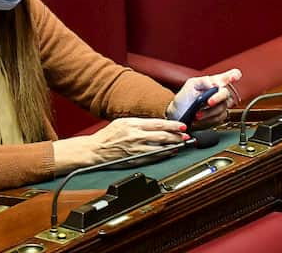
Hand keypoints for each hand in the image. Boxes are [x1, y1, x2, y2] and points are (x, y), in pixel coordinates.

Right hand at [53, 117, 186, 172]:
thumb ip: (140, 123)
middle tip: (186, 136)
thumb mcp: (123, 122)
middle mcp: (136, 136)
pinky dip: (163, 155)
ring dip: (173, 146)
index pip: (158, 124)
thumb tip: (156, 124)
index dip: (172, 125)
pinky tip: (170, 153)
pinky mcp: (134, 160)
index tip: (182, 126)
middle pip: (162, 136)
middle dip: (176, 136)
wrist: (94, 150)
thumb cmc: (108, 135)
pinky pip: (152, 158)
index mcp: (134, 124)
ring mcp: (136, 149)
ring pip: (159, 147)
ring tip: (181, 144)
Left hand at [166, 68, 242, 128]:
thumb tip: (216, 83)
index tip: (232, 78)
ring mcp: (220, 105)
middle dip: (218, 98)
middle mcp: (220, 93)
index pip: (231, 75)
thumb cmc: (185, 98)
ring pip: (222, 108)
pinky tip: (199, 119)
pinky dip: (208, 120)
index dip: (233, 76)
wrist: (178, 114)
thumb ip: (204, 81)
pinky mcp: (218, 117)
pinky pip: (218, 118)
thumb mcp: (191, 85)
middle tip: (209, 102)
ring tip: (197, 114)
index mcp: (215, 82)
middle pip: (226, 93)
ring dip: (209, 112)